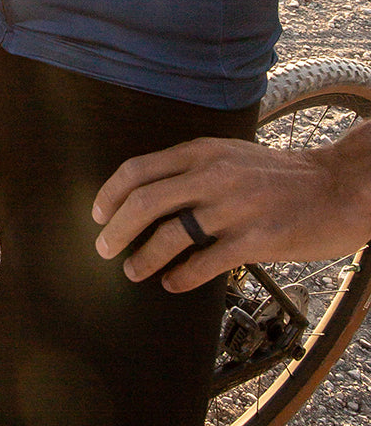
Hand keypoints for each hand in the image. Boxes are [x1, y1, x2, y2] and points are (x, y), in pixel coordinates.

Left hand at [92, 135, 370, 292]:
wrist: (339, 187)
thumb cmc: (281, 175)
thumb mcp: (229, 155)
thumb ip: (192, 167)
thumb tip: (150, 192)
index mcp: (200, 152)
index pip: (137, 169)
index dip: (109, 194)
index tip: (97, 214)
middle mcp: (211, 176)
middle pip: (143, 202)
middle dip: (115, 229)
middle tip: (103, 249)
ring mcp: (233, 208)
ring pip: (170, 235)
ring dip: (144, 258)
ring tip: (133, 271)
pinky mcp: (257, 239)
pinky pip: (206, 262)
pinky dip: (182, 276)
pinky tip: (174, 284)